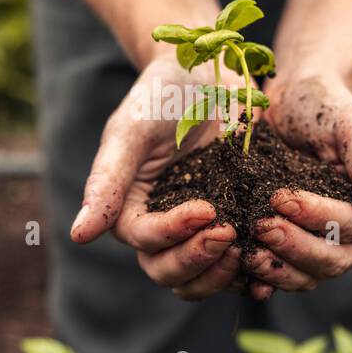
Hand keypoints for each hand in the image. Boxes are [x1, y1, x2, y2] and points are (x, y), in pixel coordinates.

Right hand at [69, 54, 244, 300]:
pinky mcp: (236, 225)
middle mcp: (162, 226)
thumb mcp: (132, 130)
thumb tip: (78, 235)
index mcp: (131, 207)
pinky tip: (272, 265)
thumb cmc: (162, 94)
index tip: (206, 210)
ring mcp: (200, 230)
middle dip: (197, 260)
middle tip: (229, 234)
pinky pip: (240, 266)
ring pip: (201, 279)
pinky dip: (252, 272)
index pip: (144, 240)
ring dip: (222, 275)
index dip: (172, 234)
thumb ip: (107, 181)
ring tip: (248, 248)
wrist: (210, 73)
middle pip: (168, 271)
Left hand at [248, 72, 351, 296]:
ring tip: (248, 252)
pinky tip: (244, 275)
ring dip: (279, 269)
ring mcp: (317, 245)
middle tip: (262, 224)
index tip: (282, 198)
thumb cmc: (323, 108)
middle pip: (332, 260)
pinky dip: (263, 281)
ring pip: (307, 276)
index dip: (318, 217)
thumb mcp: (351, 126)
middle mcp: (349, 235)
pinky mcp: (286, 250)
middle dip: (295, 246)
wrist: (286, 103)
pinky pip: (280, 277)